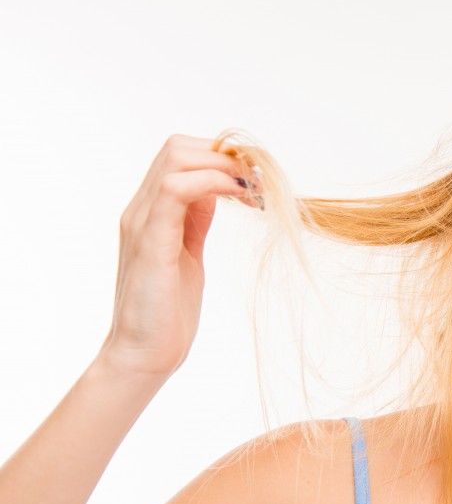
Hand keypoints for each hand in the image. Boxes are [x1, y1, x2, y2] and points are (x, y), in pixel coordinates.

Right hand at [98, 134, 260, 376]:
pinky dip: (212, 183)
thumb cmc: (168, 312)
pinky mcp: (150, 242)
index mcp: (151, 212)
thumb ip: (195, 220)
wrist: (144, 354)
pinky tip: (240, 198)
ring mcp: (141, 223)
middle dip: (225, 156)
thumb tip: (215, 191)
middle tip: (259, 183)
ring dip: (223, 166)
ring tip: (254, 190)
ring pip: (175, 159)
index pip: (181, 157)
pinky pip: (175, 189)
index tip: (255, 180)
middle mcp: (141, 210)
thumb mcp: (188, 254)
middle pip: (178, 148)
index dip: (221, 158)